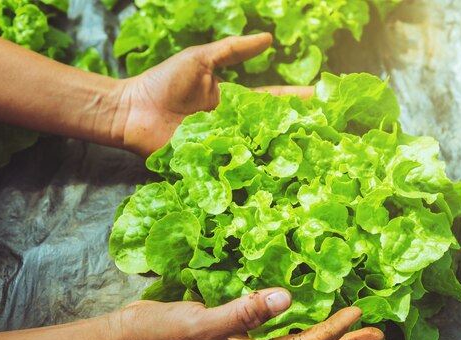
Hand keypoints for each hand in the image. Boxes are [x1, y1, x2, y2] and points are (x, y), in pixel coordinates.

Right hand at [106, 288, 384, 339]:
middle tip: (375, 335)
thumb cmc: (159, 334)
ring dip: (324, 335)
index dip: (330, 332)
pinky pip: (275, 333)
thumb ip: (243, 312)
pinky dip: (298, 325)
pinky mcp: (232, 337)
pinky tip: (304, 316)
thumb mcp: (200, 323)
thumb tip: (287, 298)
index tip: (358, 315)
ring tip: (352, 328)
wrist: (128, 339)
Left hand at [113, 33, 313, 156]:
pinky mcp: (209, 165)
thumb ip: (233, 51)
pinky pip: (234, 169)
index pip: (271, 102)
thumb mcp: (202, 60)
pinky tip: (277, 179)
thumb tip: (269, 38)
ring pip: (257, 153)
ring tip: (312, 159)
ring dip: (281, 156)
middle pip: (270, 131)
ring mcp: (222, 148)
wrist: (132, 109)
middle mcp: (232, 127)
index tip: (322, 98)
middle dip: (297, 132)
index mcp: (233, 103)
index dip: (295, 100)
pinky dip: (253, 175)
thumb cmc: (164, 82)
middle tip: (328, 135)